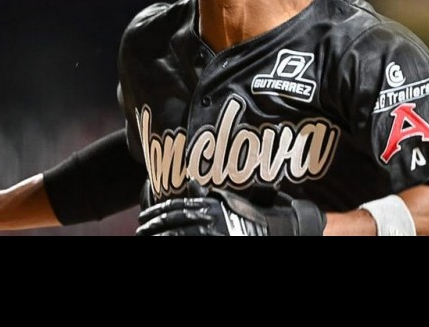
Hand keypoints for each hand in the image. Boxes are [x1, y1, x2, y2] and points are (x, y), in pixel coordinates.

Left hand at [136, 185, 325, 236]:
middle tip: (140, 231)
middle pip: (172, 227)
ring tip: (146, 239)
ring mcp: (216, 237)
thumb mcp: (236, 200)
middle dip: (152, 229)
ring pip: (178, 239)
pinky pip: (191, 244)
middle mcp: (212, 223)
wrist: (289, 231)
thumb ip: (212, 194)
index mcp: (214, 207)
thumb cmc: (263, 215)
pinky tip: (165, 244)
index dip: (157, 214)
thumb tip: (192, 184)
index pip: (176, 209)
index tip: (144, 218)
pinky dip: (174, 242)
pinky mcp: (224, 241)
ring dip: (160, 239)